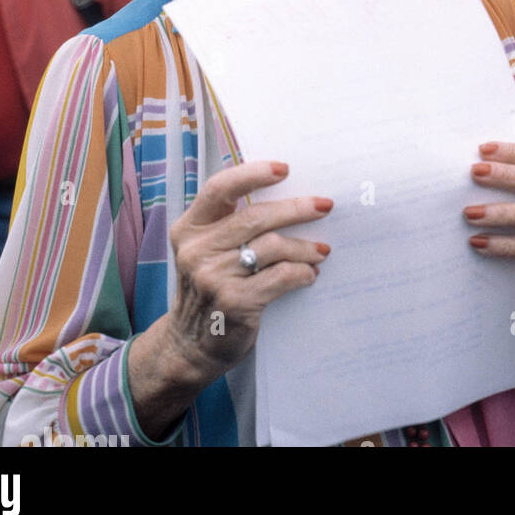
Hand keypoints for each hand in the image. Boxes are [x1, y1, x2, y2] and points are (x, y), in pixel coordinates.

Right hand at [160, 160, 331, 385]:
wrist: (189, 346)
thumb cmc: (209, 288)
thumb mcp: (206, 251)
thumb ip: (232, 224)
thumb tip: (288, 195)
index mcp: (189, 229)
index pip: (219, 189)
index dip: (253, 173)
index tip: (285, 169)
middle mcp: (197, 250)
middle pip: (256, 216)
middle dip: (296, 209)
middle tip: (325, 206)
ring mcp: (213, 278)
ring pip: (273, 246)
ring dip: (304, 247)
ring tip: (321, 250)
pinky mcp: (234, 302)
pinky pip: (280, 276)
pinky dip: (301, 272)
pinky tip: (309, 274)